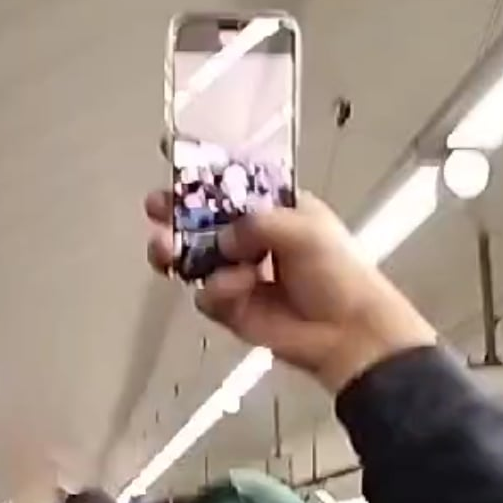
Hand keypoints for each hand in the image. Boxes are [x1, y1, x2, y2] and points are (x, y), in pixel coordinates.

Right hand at [145, 190, 436, 392]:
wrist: (347, 332)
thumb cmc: (337, 273)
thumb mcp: (305, 229)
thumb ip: (258, 223)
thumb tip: (224, 238)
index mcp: (273, 211)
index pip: (231, 189)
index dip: (203, 181)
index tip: (175, 170)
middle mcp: (252, 241)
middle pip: (202, 223)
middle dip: (175, 216)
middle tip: (154, 210)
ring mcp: (239, 276)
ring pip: (194, 260)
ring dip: (178, 253)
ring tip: (165, 250)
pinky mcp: (232, 310)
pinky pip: (207, 296)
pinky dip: (217, 291)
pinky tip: (239, 290)